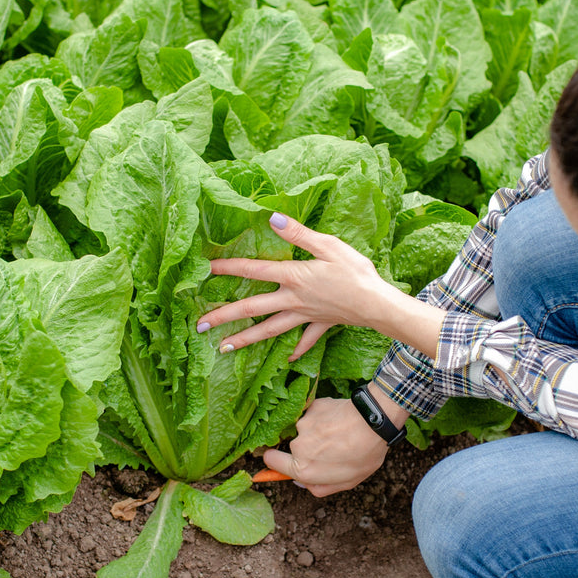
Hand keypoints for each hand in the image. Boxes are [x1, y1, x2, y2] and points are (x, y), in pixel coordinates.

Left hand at [198, 213, 446, 359]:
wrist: (378, 304)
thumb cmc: (355, 272)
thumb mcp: (328, 245)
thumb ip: (299, 233)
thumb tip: (273, 219)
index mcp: (293, 276)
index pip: (254, 270)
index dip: (229, 267)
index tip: (206, 269)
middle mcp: (292, 299)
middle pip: (252, 308)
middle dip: (224, 317)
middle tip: (199, 326)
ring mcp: (305, 315)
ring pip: (269, 330)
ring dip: (246, 339)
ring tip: (223, 349)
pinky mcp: (321, 324)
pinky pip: (306, 340)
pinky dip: (297, 348)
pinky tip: (289, 358)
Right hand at [261, 390, 404, 495]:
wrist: (373, 423)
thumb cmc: (363, 455)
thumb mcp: (345, 483)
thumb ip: (318, 487)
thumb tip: (302, 482)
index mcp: (303, 469)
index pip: (271, 461)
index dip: (276, 460)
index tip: (282, 458)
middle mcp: (298, 446)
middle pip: (294, 447)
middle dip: (308, 448)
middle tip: (332, 448)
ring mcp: (304, 424)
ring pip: (305, 430)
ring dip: (318, 432)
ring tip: (341, 433)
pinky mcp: (312, 407)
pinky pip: (313, 414)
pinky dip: (323, 417)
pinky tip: (340, 420)